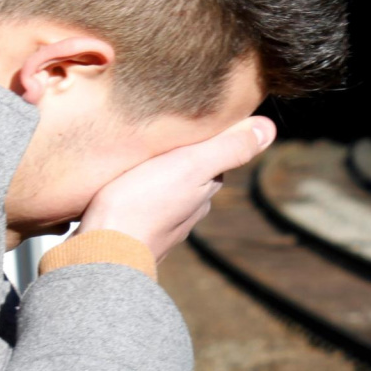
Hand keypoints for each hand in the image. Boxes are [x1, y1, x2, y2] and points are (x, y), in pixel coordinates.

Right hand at [77, 117, 276, 260]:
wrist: (101, 252)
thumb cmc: (145, 203)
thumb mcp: (191, 166)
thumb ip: (228, 148)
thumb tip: (269, 128)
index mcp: (202, 193)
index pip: (216, 160)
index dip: (210, 139)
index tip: (201, 118)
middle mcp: (186, 213)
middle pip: (191, 177)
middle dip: (183, 157)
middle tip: (167, 132)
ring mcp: (158, 226)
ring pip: (164, 193)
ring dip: (156, 176)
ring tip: (141, 155)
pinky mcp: (129, 233)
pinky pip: (138, 206)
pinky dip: (134, 192)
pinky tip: (120, 186)